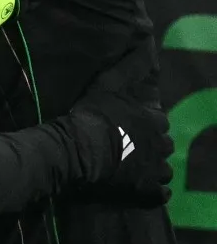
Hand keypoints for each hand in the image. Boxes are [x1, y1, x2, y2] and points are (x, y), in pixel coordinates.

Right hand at [67, 54, 172, 206]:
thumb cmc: (91, 116)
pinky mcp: (147, 192)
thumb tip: (144, 49)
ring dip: (154, 169)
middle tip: (132, 147)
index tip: (133, 125)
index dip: (148, 123)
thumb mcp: (106, 85)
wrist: (78, 150)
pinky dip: (153, 192)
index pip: (160, 122)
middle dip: (153, 146)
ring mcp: (155, 171)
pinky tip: (140, 188)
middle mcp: (160, 146)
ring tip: (135, 168)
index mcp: (153, 121)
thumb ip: (127, 68)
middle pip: (165, 146)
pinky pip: (160, 195)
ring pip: (165, 170)